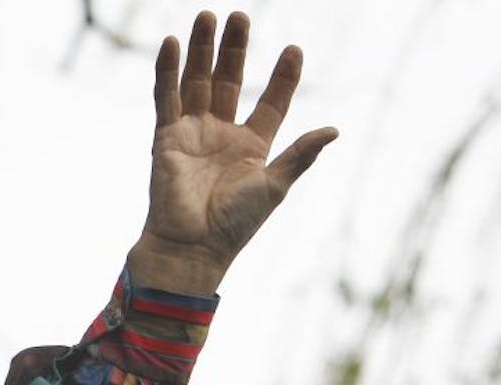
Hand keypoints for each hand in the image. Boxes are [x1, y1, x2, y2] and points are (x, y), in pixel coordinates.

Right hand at [128, 10, 337, 294]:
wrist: (192, 247)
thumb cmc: (235, 224)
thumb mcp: (275, 186)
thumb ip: (301, 155)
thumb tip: (333, 129)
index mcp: (253, 147)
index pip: (271, 102)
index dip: (283, 77)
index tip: (293, 49)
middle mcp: (222, 135)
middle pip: (230, 81)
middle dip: (235, 49)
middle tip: (240, 16)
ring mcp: (192, 133)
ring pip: (198, 81)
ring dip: (202, 50)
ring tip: (207, 16)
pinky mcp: (166, 137)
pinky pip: (167, 97)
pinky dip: (167, 71)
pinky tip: (171, 43)